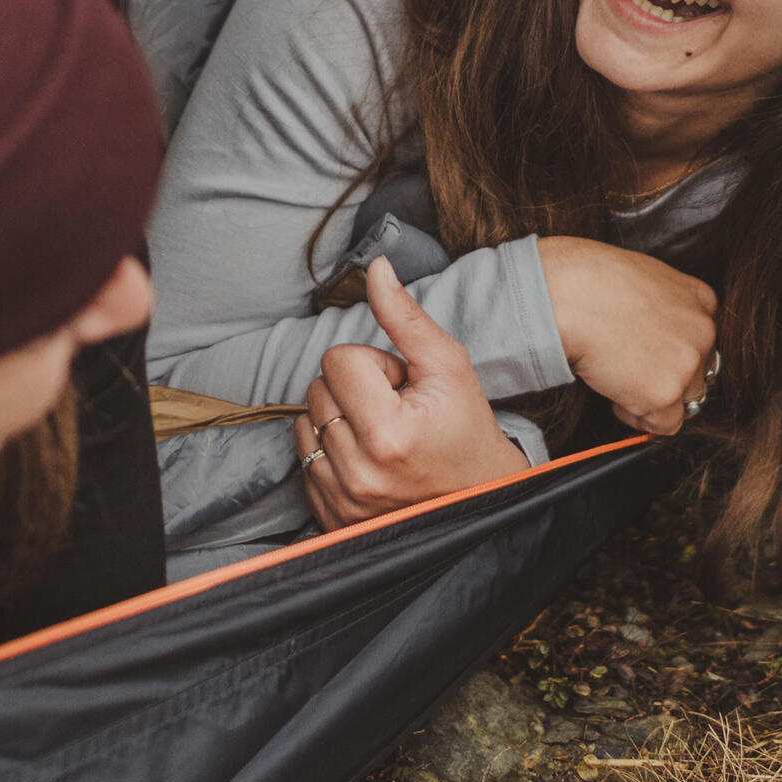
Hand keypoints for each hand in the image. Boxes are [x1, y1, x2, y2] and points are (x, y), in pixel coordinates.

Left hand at [295, 259, 529, 528]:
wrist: (478, 498)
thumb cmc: (466, 427)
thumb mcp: (447, 364)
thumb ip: (405, 315)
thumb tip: (375, 266)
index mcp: (388, 433)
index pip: (338, 360)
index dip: (374, 364)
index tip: (402, 387)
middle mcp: (359, 471)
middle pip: (317, 389)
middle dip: (354, 389)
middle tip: (396, 410)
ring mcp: (342, 499)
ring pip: (305, 422)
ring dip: (338, 419)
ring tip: (381, 434)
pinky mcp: (330, 515)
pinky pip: (303, 459)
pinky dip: (329, 450)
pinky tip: (366, 456)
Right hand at [535, 236, 718, 434]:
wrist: (570, 297)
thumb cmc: (590, 279)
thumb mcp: (644, 277)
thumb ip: (662, 305)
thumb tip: (651, 330)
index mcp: (700, 298)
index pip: (703, 339)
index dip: (674, 352)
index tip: (652, 356)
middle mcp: (703, 331)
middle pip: (698, 372)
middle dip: (668, 376)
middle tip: (632, 371)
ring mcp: (688, 364)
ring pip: (685, 399)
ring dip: (655, 397)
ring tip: (621, 382)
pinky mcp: (666, 394)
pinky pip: (665, 424)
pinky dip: (640, 417)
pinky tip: (616, 396)